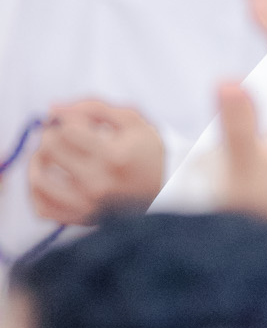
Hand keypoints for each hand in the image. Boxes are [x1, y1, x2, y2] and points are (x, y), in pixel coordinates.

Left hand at [29, 101, 163, 223]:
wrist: (168, 190)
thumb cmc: (148, 151)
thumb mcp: (131, 120)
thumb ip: (92, 107)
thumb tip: (52, 108)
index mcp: (113, 156)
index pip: (68, 129)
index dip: (66, 118)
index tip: (74, 120)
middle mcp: (99, 184)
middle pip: (50, 148)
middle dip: (51, 134)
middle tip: (62, 135)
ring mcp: (88, 205)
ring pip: (38, 178)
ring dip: (38, 160)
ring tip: (49, 155)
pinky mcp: (82, 220)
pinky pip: (41, 208)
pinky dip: (37, 191)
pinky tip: (49, 179)